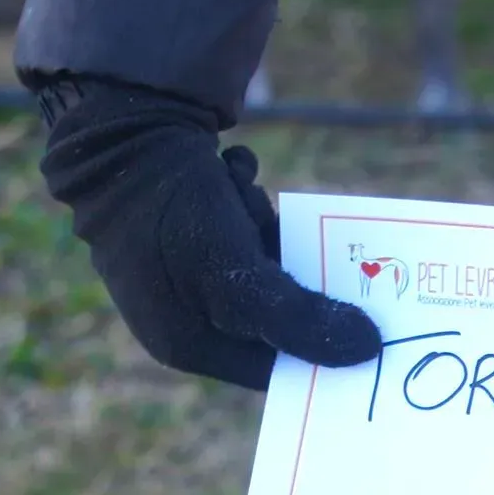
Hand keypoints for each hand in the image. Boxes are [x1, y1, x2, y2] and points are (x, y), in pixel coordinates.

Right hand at [37, 79, 381, 389]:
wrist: (122, 124)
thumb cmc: (176, 214)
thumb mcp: (240, 278)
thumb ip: (301, 320)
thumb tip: (368, 352)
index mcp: (186, 343)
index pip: (274, 369)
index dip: (323, 352)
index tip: (371, 329)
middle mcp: (186, 313)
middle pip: (276, 316)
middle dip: (296, 276)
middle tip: (313, 244)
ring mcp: (187, 268)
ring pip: (266, 265)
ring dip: (271, 229)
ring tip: (243, 199)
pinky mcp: (192, 225)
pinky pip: (247, 224)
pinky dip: (250, 199)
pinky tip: (229, 173)